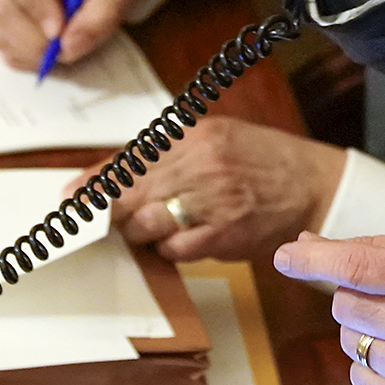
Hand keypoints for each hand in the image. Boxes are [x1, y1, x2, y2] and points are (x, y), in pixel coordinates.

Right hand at [0, 0, 151, 70]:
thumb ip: (102, 12)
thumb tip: (68, 47)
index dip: (35, 9)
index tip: (59, 33)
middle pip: (3, 10)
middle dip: (34, 40)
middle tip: (65, 51)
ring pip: (1, 33)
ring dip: (34, 52)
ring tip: (68, 44)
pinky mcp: (3, 16)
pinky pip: (6, 46)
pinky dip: (30, 58)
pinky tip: (55, 47)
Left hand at [67, 117, 346, 261]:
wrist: (314, 187)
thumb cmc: (263, 161)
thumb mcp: (216, 137)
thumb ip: (168, 151)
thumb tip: (114, 174)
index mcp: (194, 134)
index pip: (129, 159)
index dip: (94, 183)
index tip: (70, 198)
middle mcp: (201, 164)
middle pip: (130, 194)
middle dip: (108, 212)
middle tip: (95, 222)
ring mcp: (212, 201)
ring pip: (147, 225)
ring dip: (140, 232)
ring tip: (152, 226)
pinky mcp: (223, 234)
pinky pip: (174, 250)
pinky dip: (169, 249)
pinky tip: (180, 239)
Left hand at [273, 229, 384, 384]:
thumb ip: (371, 247)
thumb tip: (303, 245)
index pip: (359, 267)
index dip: (315, 260)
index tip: (283, 256)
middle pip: (345, 306)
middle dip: (357, 296)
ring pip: (350, 344)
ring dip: (367, 332)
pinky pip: (360, 380)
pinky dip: (374, 366)